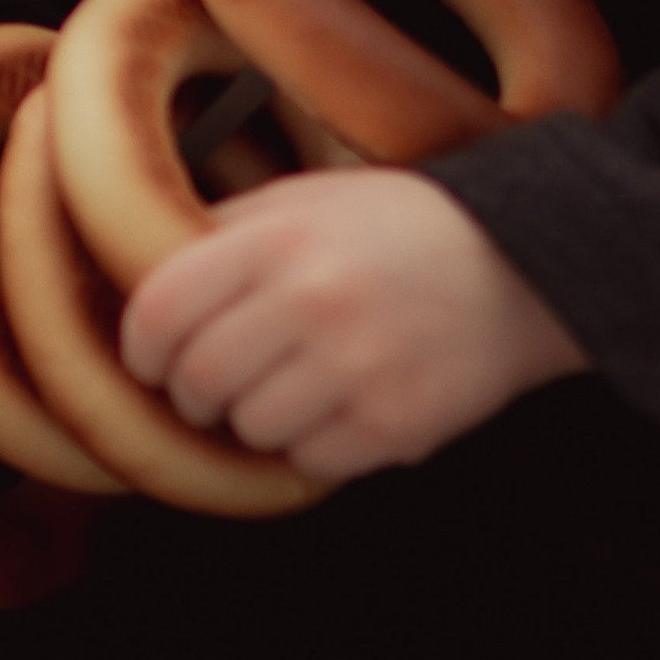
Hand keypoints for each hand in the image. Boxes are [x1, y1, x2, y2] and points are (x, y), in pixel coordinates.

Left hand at [118, 166, 586, 485]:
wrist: (519, 264)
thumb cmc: (399, 226)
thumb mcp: (307, 199)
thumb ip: (228, 230)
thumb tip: (141, 273)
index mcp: (279, 239)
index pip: (161, 309)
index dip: (141, 345)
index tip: (150, 356)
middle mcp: (313, 301)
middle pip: (198, 380)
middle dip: (192, 391)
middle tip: (211, 382)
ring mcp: (356, 369)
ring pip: (250, 428)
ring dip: (255, 417)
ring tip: (288, 384)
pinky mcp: (394, 425)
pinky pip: (310, 459)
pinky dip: (311, 442)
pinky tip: (337, 402)